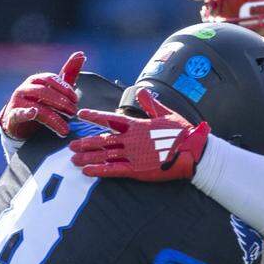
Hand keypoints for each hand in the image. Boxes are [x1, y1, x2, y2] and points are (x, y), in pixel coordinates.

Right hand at [0, 51, 84, 139]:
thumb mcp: (55, 88)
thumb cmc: (40, 102)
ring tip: (65, 129)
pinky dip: (26, 113)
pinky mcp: (12, 116)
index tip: (76, 99)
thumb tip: (81, 54)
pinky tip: (34, 113)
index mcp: (36, 80)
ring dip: (53, 117)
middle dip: (61, 102)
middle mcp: (26, 88)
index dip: (65, 88)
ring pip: (37, 107)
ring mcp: (18, 101)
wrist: (18, 122)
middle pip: (44, 91)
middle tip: (73, 113)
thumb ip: (68, 73)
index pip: (51, 79)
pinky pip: (19, 114)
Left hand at [70, 89, 210, 181]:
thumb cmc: (183, 133)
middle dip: (86, 142)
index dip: (95, 116)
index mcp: (137, 125)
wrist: (192, 151)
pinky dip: (99, 171)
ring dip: (88, 157)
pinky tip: (87, 171)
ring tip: (74, 160)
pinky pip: (114, 170)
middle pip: (103, 140)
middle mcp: (131, 139)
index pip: (110, 119)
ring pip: (105, 155)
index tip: (82, 114)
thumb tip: (142, 91)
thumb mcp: (167, 113)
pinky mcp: (137, 170)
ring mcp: (133, 155)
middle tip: (71, 145)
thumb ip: (151, 104)